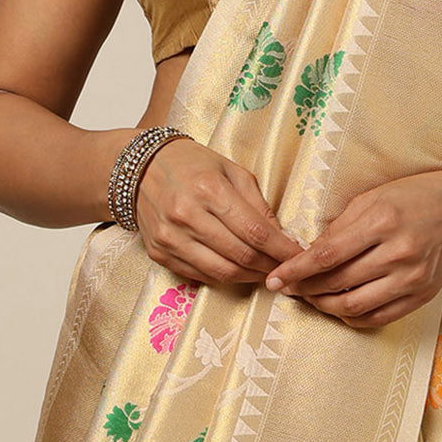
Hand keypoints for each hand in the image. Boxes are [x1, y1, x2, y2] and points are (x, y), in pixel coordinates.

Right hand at [135, 138, 302, 287]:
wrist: (142, 168)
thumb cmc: (193, 164)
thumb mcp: (231, 170)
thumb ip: (258, 204)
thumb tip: (282, 236)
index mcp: (209, 189)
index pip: (255, 230)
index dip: (281, 249)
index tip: (299, 256)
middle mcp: (186, 215)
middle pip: (240, 255)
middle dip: (270, 266)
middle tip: (287, 268)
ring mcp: (169, 237)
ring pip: (221, 272)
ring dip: (250, 277)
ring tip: (266, 272)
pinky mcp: (159, 253)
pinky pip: (200, 275)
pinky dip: (225, 277)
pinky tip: (239, 271)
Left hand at [263, 168, 441, 328]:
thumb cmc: (416, 196)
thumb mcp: (375, 197)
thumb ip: (341, 225)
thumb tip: (308, 252)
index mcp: (382, 222)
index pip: (327, 255)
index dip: (296, 270)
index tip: (275, 278)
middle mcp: (398, 253)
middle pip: (338, 283)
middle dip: (305, 289)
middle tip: (287, 288)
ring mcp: (412, 279)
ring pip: (355, 306)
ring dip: (325, 306)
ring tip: (310, 298)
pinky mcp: (421, 296)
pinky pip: (378, 317)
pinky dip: (353, 317)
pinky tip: (339, 307)